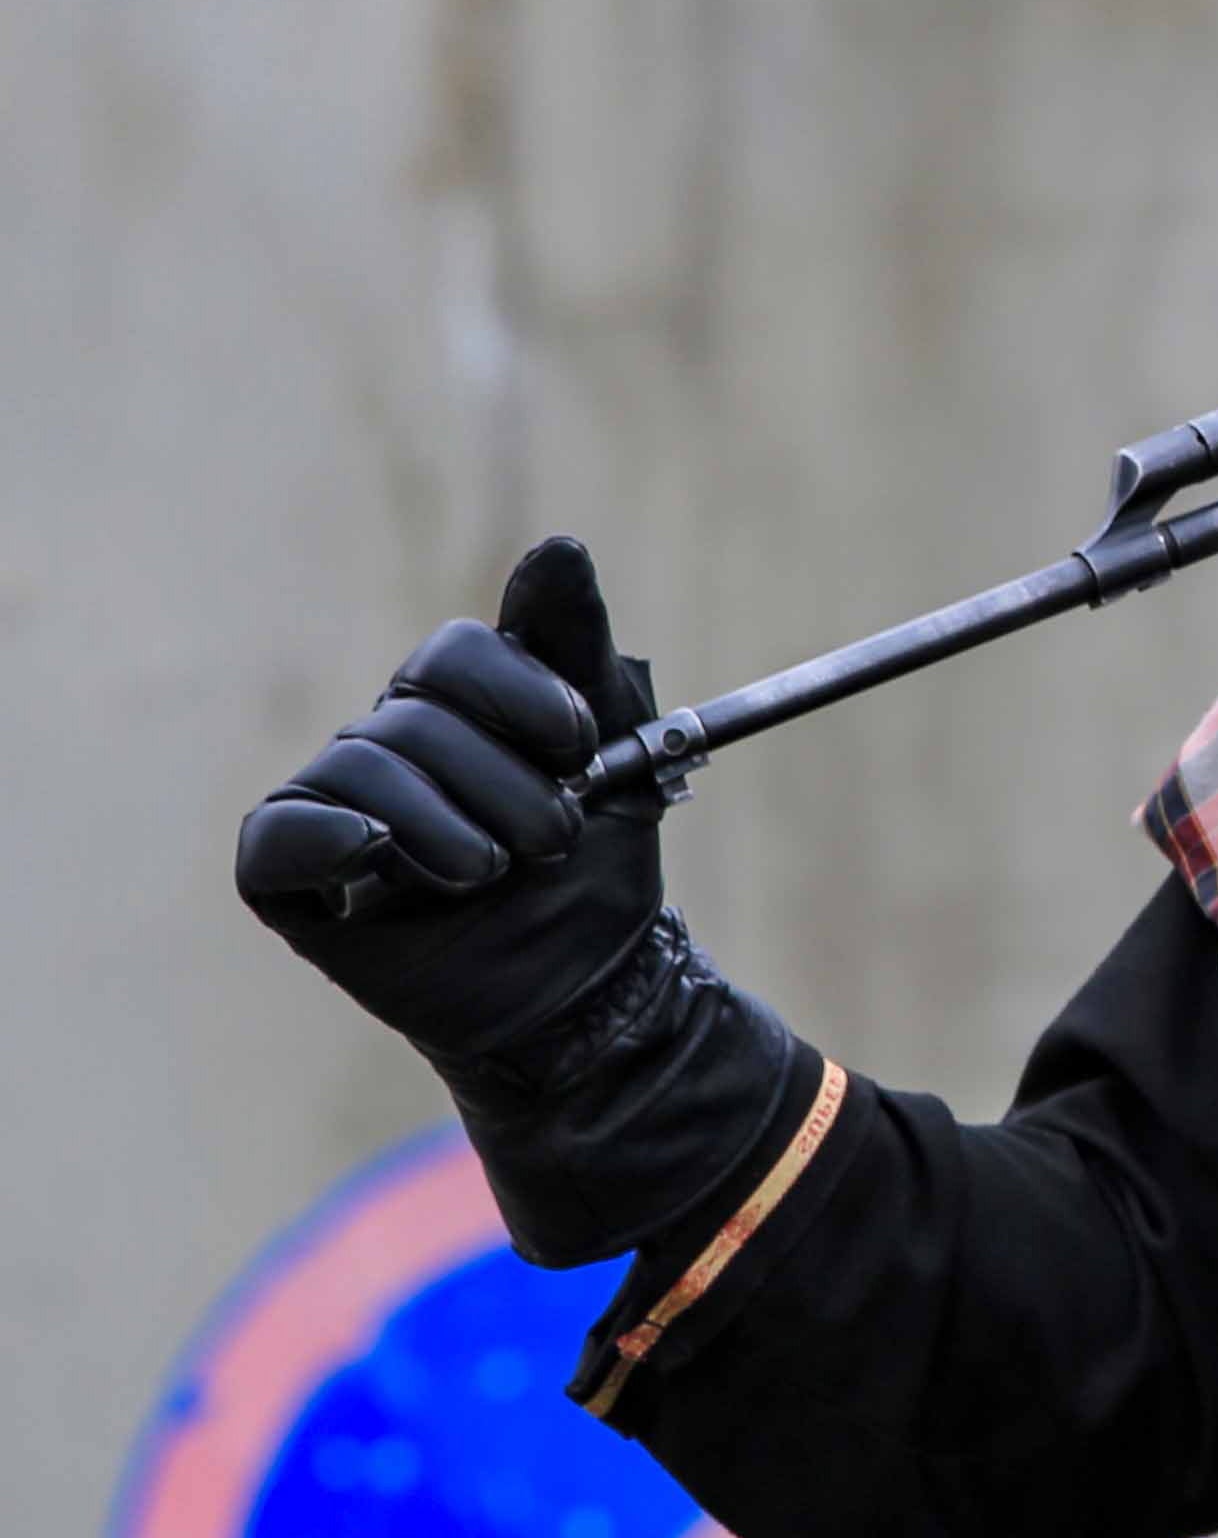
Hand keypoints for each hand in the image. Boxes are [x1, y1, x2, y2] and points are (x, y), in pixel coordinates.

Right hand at [237, 539, 664, 1082]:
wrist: (591, 989)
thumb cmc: (597, 867)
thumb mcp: (618, 749)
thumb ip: (579, 647)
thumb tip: (557, 547)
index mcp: (456, 707)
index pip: (457, 655)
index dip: (520, 694)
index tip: (579, 748)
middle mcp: (387, 745)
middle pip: (415, 716)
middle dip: (505, 784)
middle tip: (552, 842)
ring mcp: (336, 809)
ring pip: (361, 768)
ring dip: (447, 827)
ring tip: (493, 874)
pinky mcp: (297, 880)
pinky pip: (279, 835)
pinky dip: (325, 837)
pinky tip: (372, 855)